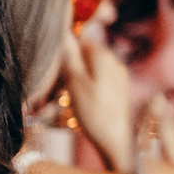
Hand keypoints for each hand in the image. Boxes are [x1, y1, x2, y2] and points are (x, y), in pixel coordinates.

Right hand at [58, 28, 134, 169]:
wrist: (117, 141)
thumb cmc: (94, 112)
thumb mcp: (75, 83)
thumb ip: (69, 56)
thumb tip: (63, 31)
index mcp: (103, 56)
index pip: (79, 40)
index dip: (64, 51)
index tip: (54, 69)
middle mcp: (114, 61)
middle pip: (84, 55)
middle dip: (68, 68)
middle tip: (55, 90)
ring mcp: (118, 76)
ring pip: (89, 70)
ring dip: (74, 81)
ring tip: (65, 101)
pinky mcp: (118, 90)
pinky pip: (97, 82)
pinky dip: (85, 89)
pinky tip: (79, 104)